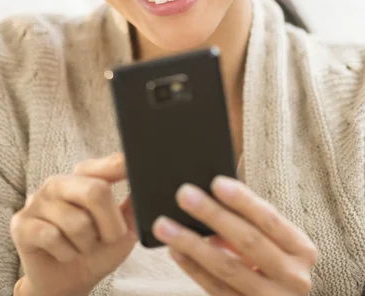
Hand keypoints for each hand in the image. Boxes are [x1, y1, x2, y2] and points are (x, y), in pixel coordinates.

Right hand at [10, 153, 137, 295]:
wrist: (67, 283)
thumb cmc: (96, 251)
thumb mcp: (122, 229)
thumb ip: (133, 205)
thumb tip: (148, 186)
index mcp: (84, 177)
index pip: (108, 164)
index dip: (124, 167)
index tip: (137, 169)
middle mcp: (59, 182)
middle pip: (95, 191)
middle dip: (110, 223)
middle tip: (110, 237)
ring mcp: (37, 201)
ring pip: (76, 221)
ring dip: (87, 244)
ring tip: (82, 246)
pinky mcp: (22, 224)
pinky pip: (53, 237)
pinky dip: (66, 252)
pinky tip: (64, 253)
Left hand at [152, 176, 317, 295]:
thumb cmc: (272, 261)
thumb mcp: (274, 242)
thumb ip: (251, 221)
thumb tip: (210, 194)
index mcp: (302, 250)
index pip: (270, 219)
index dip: (243, 200)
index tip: (216, 182)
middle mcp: (294, 278)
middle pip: (248, 242)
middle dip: (213, 215)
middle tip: (184, 194)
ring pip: (227, 269)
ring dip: (192, 243)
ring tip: (165, 224)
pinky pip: (217, 290)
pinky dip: (193, 268)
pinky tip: (175, 251)